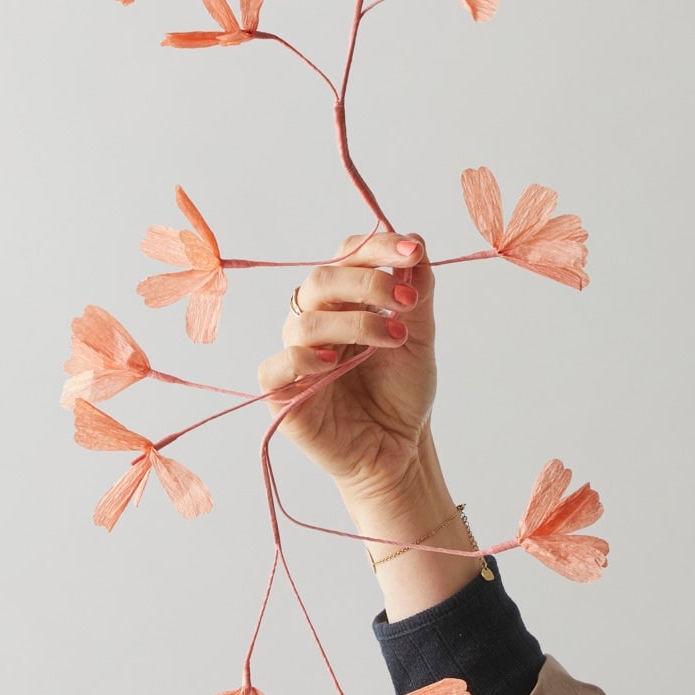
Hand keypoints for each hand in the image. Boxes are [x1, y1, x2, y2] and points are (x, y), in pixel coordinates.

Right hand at [256, 230, 436, 498]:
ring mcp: (296, 355)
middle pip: (321, 279)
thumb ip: (417, 293)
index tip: (413, 250)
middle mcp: (316, 320)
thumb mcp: (419, 337)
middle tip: (407, 302)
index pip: (348, 256)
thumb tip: (415, 244)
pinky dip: (303, 358)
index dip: (376, 247)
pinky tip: (335, 362)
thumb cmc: (402, 393)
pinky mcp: (282, 393)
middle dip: (367, 282)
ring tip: (395, 338)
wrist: (400, 449)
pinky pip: (275, 366)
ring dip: (355, 323)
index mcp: (344, 301)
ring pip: (305, 321)